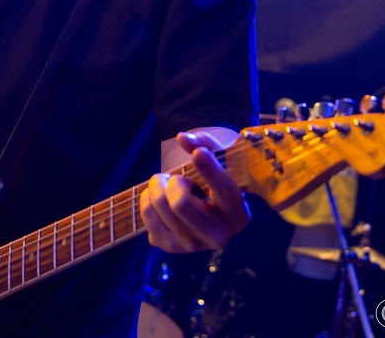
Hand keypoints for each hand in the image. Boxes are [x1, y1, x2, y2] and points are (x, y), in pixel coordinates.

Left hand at [140, 131, 250, 252]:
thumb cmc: (216, 180)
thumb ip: (205, 144)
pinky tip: (163, 199)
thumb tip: (182, 138)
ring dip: (159, 186)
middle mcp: (217, 236)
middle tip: (176, 177)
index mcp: (237, 214)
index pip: (224, 191)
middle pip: (179, 204)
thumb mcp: (219, 160)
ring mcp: (192, 245)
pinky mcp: (169, 246)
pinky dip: (149, 198)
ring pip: (159, 206)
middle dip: (173, 181)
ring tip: (170, 186)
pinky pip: (147, 214)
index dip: (209, 169)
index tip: (199, 153)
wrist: (208, 213)